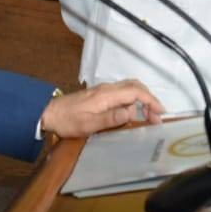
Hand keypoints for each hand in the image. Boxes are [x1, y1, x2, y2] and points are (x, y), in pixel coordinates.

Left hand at [40, 79, 163, 138]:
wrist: (49, 113)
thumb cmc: (68, 121)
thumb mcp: (89, 124)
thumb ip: (111, 118)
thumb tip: (131, 112)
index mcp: (107, 95)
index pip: (136, 92)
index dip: (151, 101)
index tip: (161, 112)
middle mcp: (108, 89)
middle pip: (135, 86)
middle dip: (150, 99)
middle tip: (157, 117)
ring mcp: (103, 90)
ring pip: (130, 88)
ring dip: (142, 99)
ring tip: (148, 115)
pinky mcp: (100, 94)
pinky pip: (122, 92)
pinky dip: (133, 99)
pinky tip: (132, 112)